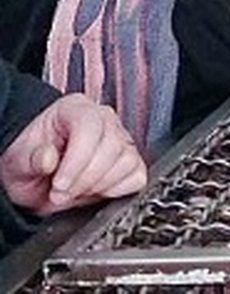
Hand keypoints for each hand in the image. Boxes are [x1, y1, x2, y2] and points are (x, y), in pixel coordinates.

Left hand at [0, 95, 146, 215]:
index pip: (90, 127)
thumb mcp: (19, 159)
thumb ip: (33, 158)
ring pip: (126, 162)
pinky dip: (117, 190)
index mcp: (75, 109)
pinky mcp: (132, 161)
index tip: (60, 184)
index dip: (77, 160)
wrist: (38, 174)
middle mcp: (104, 119)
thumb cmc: (31, 159)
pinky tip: (96, 190)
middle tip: (61, 192)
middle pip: (111, 147)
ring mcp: (122, 139)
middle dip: (84, 179)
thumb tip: (48, 158)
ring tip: (76, 190)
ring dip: (99, 185)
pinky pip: (137, 176)